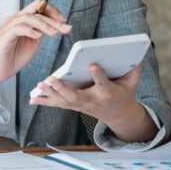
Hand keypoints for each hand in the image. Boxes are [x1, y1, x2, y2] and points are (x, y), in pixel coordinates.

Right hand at [0, 0, 70, 94]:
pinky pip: (18, 28)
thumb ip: (41, 31)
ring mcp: (8, 26)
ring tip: (54, 33)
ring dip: (44, 24)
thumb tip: (55, 25)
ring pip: (28, 17)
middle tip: (65, 28)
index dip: (53, 11)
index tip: (64, 22)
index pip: (38, 6)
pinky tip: (38, 36)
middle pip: (36, 8)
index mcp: (21, 19)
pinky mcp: (4, 36)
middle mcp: (14, 19)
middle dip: (53, 17)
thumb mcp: (33, 42)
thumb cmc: (14, 57)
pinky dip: (30, 30)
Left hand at [29, 63, 155, 141]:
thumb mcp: (133, 83)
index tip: (92, 65)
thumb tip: (138, 54)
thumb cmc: (124, 94)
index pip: (102, 84)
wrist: (119, 115)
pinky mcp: (74, 107)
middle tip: (51, 79)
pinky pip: (58, 104)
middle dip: (63, 89)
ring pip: (64, 101)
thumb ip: (134, 69)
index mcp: (107, 93)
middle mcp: (92, 101)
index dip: (98, 75)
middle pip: (76, 96)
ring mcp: (81, 105)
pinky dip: (45, 101)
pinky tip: (33, 98)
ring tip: (39, 85)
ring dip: (50, 94)